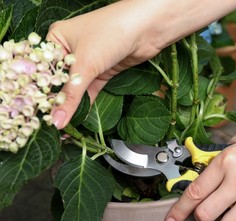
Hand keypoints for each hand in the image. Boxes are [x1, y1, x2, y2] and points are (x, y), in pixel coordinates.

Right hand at [46, 1, 163, 128]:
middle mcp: (70, 50)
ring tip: (61, 124)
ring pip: (76, 87)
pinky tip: (78, 117)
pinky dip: (86, 103)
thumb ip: (71, 95)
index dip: (40, 90)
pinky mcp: (103, 71)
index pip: (43, 69)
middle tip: (48, 121)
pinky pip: (90, 90)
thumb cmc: (110, 33)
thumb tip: (57, 120)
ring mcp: (88, 61)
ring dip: (72, 104)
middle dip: (56, 100)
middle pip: (59, 80)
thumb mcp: (85, 64)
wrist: (146, 29)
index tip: (37, 112)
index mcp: (57, 39)